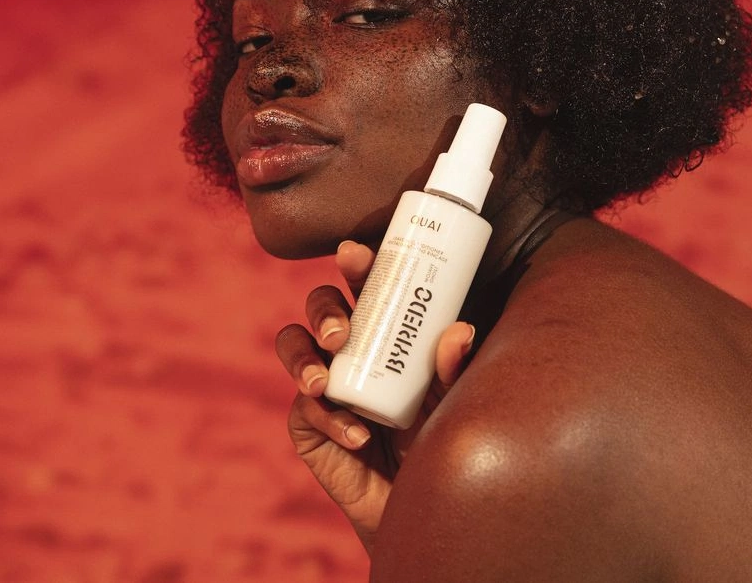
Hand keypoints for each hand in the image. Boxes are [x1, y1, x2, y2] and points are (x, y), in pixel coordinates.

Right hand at [275, 241, 474, 552]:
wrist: (424, 499)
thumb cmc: (439, 432)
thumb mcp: (452, 397)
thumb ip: (455, 367)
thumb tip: (459, 330)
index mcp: (382, 325)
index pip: (364, 284)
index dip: (355, 263)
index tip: (355, 252)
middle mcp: (348, 346)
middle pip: (320, 306)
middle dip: (323, 310)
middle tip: (340, 333)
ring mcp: (324, 382)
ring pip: (292, 345)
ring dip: (302, 356)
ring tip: (323, 380)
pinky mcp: (309, 424)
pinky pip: (304, 410)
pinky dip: (329, 419)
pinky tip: (356, 435)